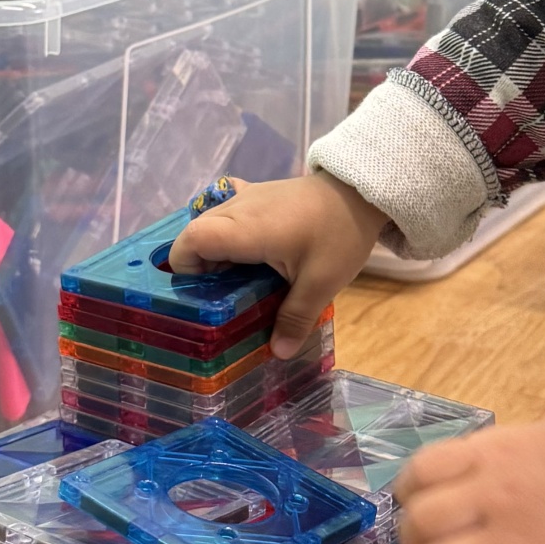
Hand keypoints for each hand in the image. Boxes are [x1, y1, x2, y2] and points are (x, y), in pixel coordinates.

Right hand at [167, 173, 387, 355]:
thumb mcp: (321, 282)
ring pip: (211, 224)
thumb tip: (279, 353)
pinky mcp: (258, 195)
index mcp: (245, 229)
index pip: (190, 240)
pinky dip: (229, 235)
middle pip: (195, 233)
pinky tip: (250, 254)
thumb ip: (296, 317)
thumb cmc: (339, 233)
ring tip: (241, 281)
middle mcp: (237, 208)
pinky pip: (228, 215)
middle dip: (200, 266)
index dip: (184, 267)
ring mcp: (247, 197)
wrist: (360, 190)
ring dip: (216, 252)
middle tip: (223, 296)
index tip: (203, 293)